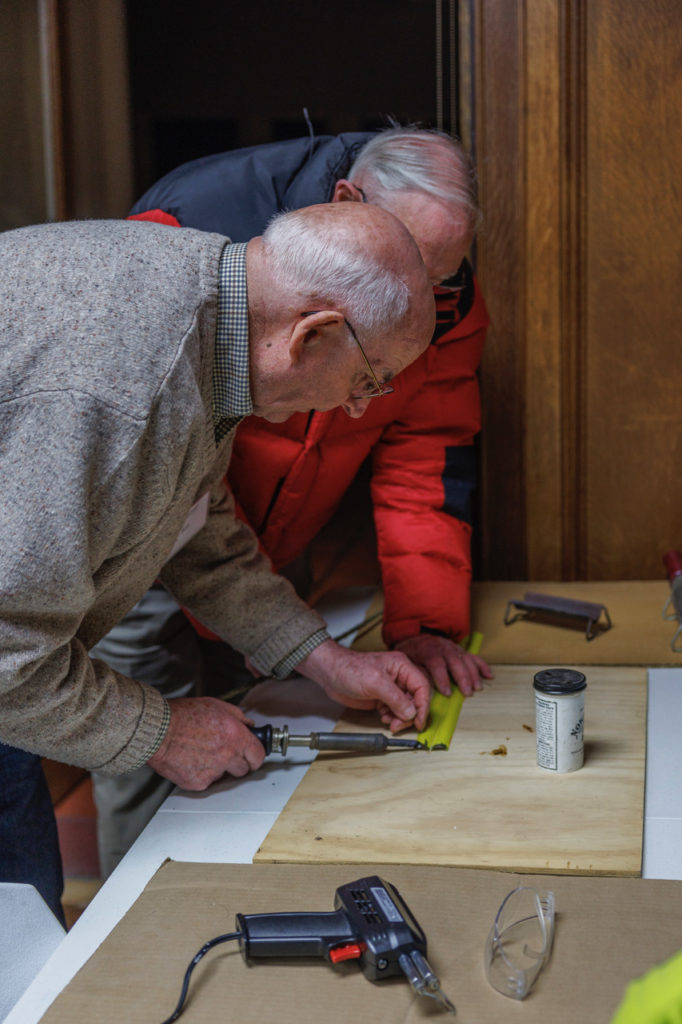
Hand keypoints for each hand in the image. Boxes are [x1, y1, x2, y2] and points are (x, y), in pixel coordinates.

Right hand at [147, 697, 264, 789]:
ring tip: (202, 752)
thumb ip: (238, 716)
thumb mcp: (216, 705)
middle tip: (224, 752)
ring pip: (223, 775)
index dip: (255, 756)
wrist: (157, 731)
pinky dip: (201, 773)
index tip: (252, 755)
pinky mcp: (198, 782)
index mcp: (236, 736)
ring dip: (218, 768)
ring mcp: (213, 771)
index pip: (259, 756)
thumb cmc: (182, 716)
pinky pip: (206, 781)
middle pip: (243, 769)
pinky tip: (191, 760)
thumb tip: (249, 725)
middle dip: (237, 762)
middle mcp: (227, 755)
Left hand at [296, 639, 430, 732]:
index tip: (419, 721)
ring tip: (389, 722)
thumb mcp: (374, 682)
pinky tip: (383, 718)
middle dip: (410, 714)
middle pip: (416, 699)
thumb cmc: (348, 668)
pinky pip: (395, 710)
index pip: (422, 687)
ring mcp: (391, 688)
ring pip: (406, 707)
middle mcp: (399, 676)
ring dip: (400, 718)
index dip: (423, 705)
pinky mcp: (382, 697)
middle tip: (399, 724)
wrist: (330, 673)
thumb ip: (395, 698)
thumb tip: (411, 713)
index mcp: (402, 666)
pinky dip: (392, 717)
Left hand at [393, 633, 492, 696]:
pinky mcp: (460, 650)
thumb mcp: (407, 662)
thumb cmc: (411, 655)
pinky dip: (482, 666)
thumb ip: (416, 673)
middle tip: (467, 692)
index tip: (447, 693)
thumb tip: (423, 689)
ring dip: (473, 674)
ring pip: (465, 659)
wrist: (414, 638)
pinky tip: (489, 676)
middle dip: (462, 677)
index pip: (436, 663)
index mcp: (427, 650)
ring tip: (477, 688)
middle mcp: (442, 647)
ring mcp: (453, 648)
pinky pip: (473, 657)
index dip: (442, 678)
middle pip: (454, 661)